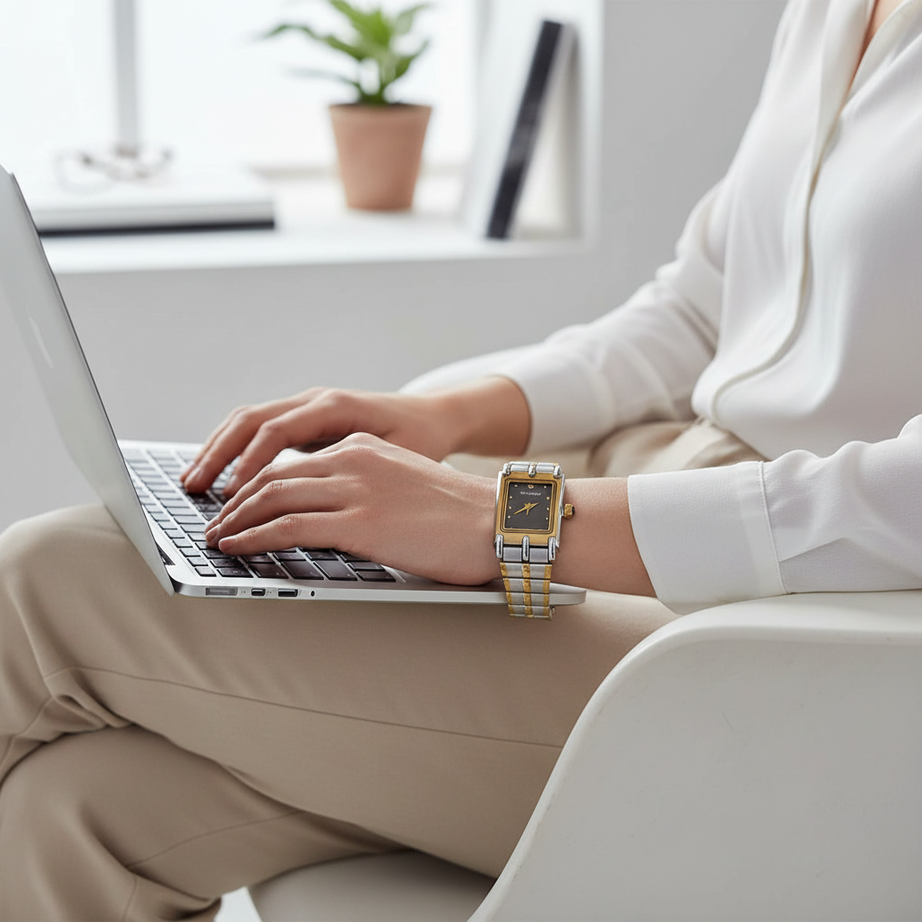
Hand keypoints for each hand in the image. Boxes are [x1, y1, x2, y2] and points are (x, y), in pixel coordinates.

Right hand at [181, 388, 460, 497]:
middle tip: (194, 489)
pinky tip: (218, 477)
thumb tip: (322, 498)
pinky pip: (257, 431)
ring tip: (192, 484)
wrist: (434, 417)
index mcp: (335, 407)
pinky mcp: (302, 421)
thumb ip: (358, 471)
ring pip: (247, 421)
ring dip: (217, 451)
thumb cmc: (421, 439)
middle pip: (251, 420)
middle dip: (219, 455)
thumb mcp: (398, 457)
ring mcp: (305, 407)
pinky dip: (232, 451)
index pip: (278, 430)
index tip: (233, 494)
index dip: (251, 463)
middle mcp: (314, 401)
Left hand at [203, 433, 500, 585]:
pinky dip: (254, 537)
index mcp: (360, 446)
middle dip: (234, 503)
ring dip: (235, 521)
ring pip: (272, 497)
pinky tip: (238, 549)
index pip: (290, 462)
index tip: (234, 504)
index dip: (253, 485)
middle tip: (213, 524)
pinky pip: (289, 526)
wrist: (500, 521)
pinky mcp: (360, 521)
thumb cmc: (458, 515)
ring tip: (216, 540)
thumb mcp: (402, 485)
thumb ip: (363, 490)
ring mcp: (355, 488)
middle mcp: (352, 458)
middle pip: (271, 476)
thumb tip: (330, 519)